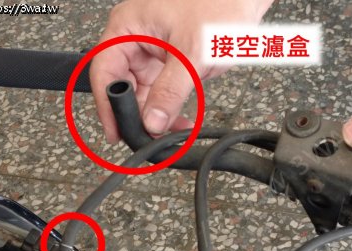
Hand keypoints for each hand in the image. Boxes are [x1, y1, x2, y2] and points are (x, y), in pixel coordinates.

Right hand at [91, 0, 272, 141]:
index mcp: (128, 26)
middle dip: (138, 114)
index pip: (105, 72)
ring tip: (171, 130)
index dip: (108, 106)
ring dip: (156, 114)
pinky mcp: (171, 61)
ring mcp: (153, 50)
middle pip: (123, 86)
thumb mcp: (191, 54)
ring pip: (144, 92)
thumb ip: (170, 92)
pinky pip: (162, 90)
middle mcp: (136, 38)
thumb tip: (152, 121)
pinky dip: (170, 107)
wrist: (246, 0)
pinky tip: (180, 120)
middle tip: (149, 135)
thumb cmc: (219, 6)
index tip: (116, 131)